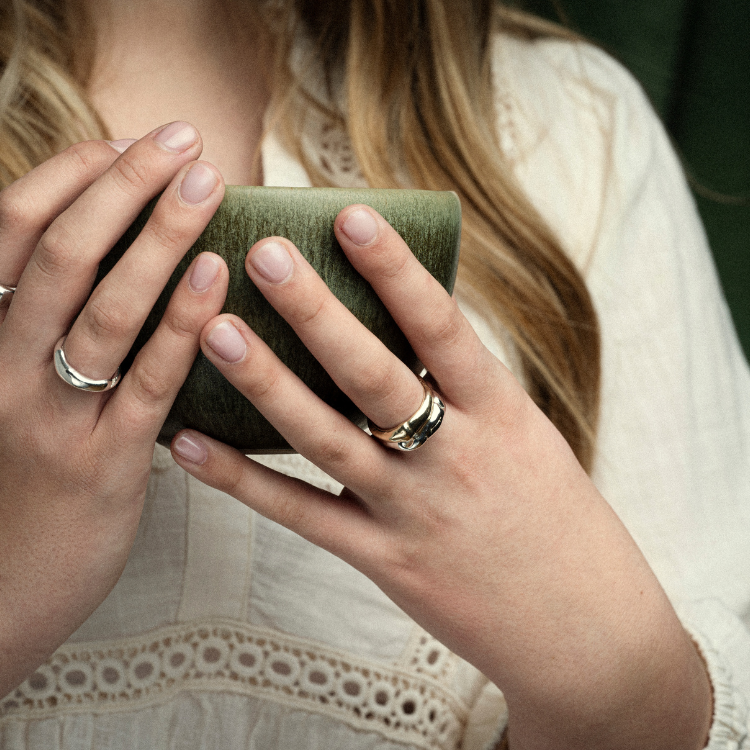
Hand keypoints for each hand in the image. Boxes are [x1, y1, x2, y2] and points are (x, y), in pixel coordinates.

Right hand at [0, 123, 227, 696]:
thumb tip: (127, 248)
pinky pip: (148, 381)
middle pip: (62, 254)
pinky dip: (182, 323)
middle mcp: (4, 366)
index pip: (13, 231)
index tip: (130, 140)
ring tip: (207, 186)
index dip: (72, 176)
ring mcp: (51, 416)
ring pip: (103, 308)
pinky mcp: (104, 463)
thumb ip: (55, 322)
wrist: (9, 581)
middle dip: (122, 186)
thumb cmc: (29, 469)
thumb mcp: (22, 385)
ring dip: (159, 238)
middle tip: (183, 141)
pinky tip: (217, 276)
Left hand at [171, 205, 711, 748]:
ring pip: (328, 441)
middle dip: (316, 312)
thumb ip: (466, 385)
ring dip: (267, 385)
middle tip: (263, 254)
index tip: (352, 216)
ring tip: (214, 331)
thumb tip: (406, 316)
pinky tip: (191, 446)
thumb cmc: (556, 516)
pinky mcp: (385, 562)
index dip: (397, 271)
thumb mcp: (526, 435)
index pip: (443, 329)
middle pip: (374, 376)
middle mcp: (456, 458)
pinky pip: (304, 517)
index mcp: (502, 415)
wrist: (583, 625)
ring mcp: (415, 512)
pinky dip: (244, 482)